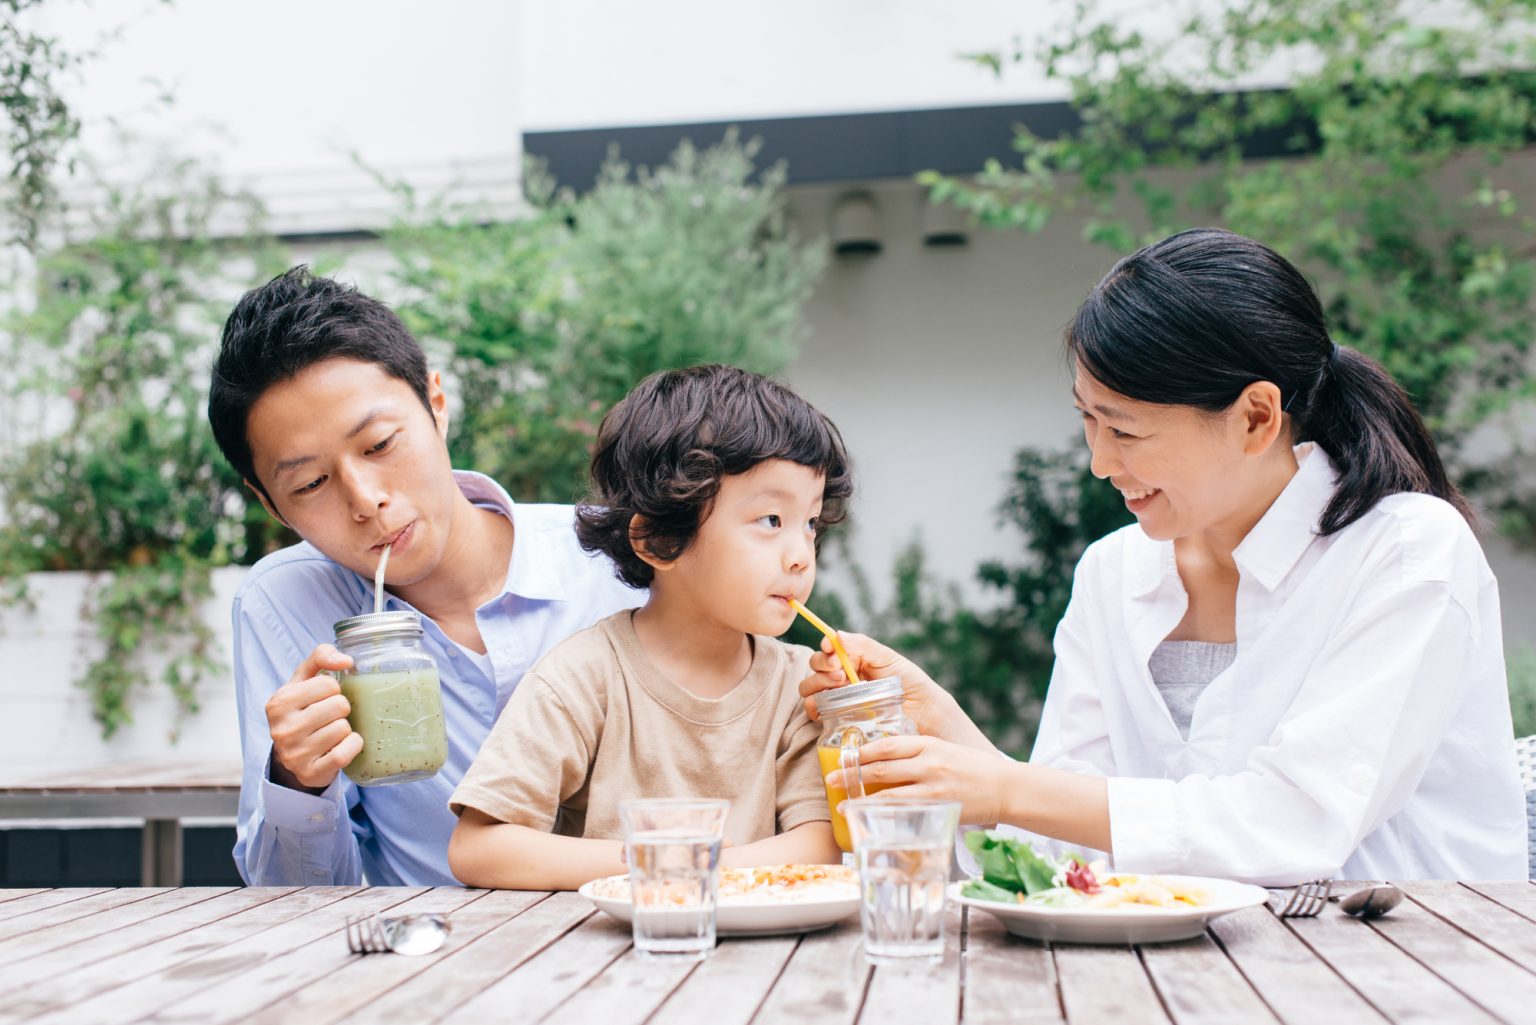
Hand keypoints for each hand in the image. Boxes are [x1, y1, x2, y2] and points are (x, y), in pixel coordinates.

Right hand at [266, 644, 362, 791]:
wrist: (291, 755)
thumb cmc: (301, 710)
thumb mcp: (303, 680)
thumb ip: (320, 657)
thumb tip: (346, 660)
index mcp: (279, 703)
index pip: (328, 685)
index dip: (334, 690)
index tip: (324, 698)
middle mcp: (282, 729)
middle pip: (339, 706)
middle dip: (341, 709)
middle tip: (330, 716)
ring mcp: (295, 754)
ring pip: (343, 729)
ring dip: (345, 728)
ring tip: (331, 732)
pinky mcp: (310, 773)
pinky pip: (345, 753)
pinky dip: (353, 746)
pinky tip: (343, 744)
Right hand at [799, 632, 987, 747]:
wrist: (926, 718)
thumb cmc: (913, 685)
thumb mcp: (890, 660)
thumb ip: (864, 646)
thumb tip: (838, 635)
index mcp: (854, 659)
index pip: (829, 649)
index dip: (826, 648)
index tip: (831, 650)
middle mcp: (843, 677)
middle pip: (816, 666)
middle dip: (822, 666)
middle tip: (840, 674)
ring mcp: (838, 699)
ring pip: (810, 687)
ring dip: (816, 684)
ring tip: (839, 687)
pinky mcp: (836, 720)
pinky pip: (814, 712)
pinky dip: (815, 707)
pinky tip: (829, 708)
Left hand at [822, 734, 1015, 826]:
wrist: (1005, 787)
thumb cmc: (973, 769)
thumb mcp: (944, 750)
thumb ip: (917, 754)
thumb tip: (883, 760)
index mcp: (928, 743)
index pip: (887, 744)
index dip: (861, 751)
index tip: (843, 756)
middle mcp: (928, 761)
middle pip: (881, 766)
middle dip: (851, 773)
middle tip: (829, 779)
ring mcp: (933, 785)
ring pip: (888, 790)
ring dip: (860, 797)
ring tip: (840, 802)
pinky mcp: (938, 806)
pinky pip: (904, 810)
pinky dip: (882, 813)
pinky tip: (867, 817)